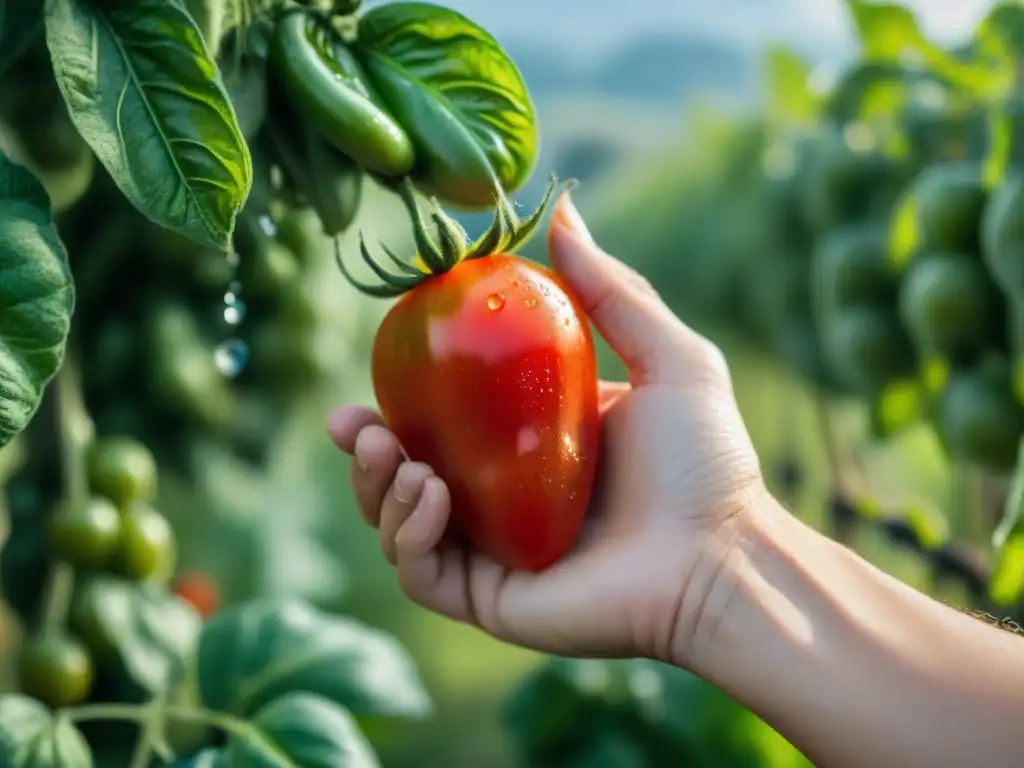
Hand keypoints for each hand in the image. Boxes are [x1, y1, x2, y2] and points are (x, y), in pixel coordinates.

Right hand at [327, 194, 766, 665]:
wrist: (724, 559)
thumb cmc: (706, 461)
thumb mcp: (666, 354)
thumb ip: (611, 287)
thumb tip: (563, 205)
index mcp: (529, 449)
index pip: (446, 421)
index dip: (399, 398)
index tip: (374, 369)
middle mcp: (502, 501)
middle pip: (406, 474)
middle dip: (366, 452)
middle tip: (352, 425)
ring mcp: (493, 552)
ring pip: (399, 524)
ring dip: (378, 491)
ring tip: (396, 458)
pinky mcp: (490, 598)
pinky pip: (422, 571)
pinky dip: (409, 534)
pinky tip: (430, 496)